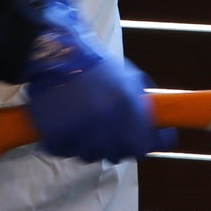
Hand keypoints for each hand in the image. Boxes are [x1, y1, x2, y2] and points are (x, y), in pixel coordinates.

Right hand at [22, 0, 173, 163]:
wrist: (55, 54)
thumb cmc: (94, 64)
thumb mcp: (127, 75)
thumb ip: (142, 99)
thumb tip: (155, 120)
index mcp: (126, 107)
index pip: (145, 145)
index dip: (149, 145)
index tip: (148, 143)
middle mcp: (106, 123)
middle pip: (118, 155)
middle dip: (117, 147)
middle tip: (109, 134)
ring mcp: (80, 132)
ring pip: (91, 156)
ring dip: (89, 146)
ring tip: (84, 127)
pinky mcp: (55, 136)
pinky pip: (65, 151)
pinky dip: (65, 144)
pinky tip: (65, 128)